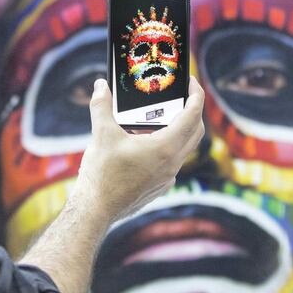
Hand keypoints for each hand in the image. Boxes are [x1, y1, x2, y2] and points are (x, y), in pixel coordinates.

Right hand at [75, 76, 204, 222]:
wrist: (96, 210)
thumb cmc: (102, 175)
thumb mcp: (101, 134)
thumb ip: (102, 105)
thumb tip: (100, 85)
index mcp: (165, 147)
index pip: (192, 115)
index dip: (196, 95)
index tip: (192, 82)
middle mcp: (172, 163)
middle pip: (195, 131)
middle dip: (192, 111)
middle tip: (182, 97)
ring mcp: (168, 177)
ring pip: (183, 148)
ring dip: (178, 130)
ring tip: (156, 118)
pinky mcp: (160, 187)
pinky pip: (171, 163)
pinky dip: (166, 148)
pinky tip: (144, 144)